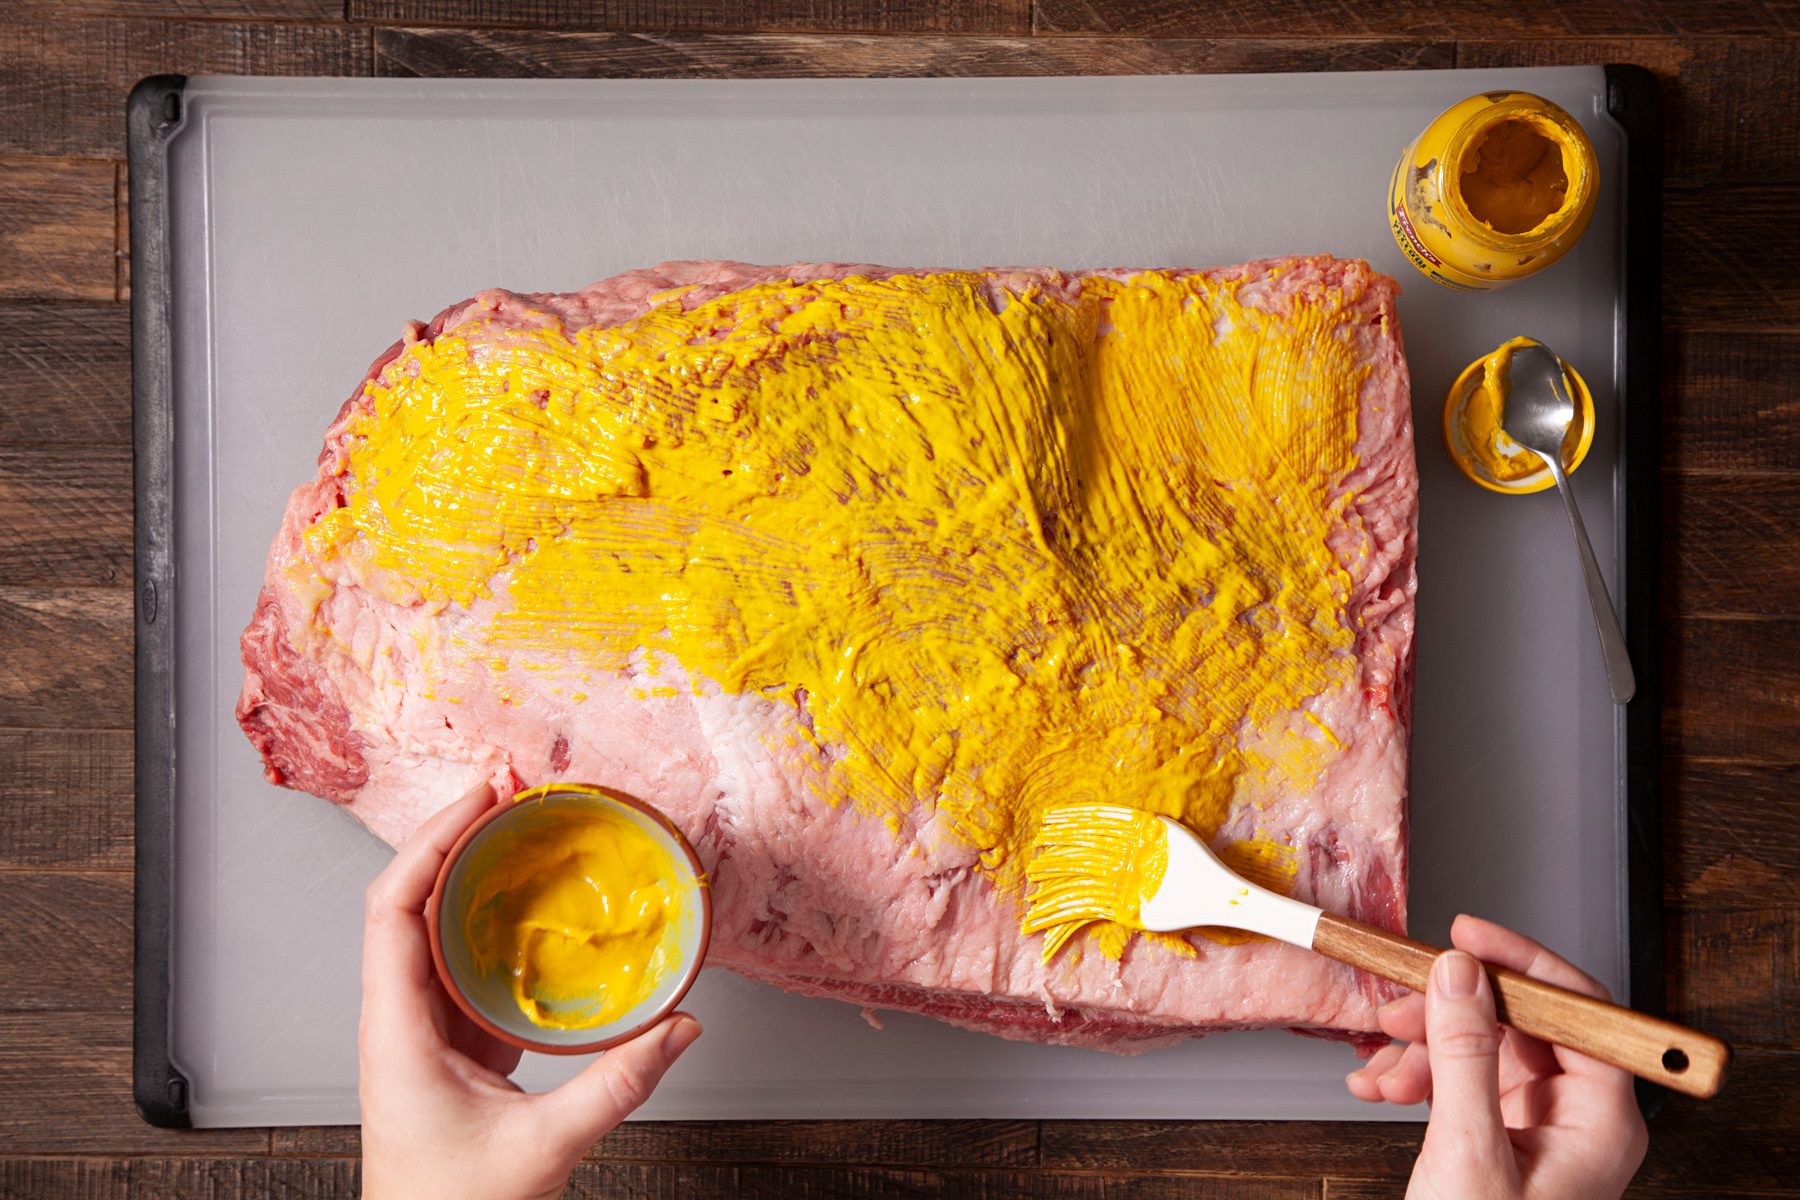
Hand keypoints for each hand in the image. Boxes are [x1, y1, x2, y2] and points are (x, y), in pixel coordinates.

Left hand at [359, 783, 702, 1199]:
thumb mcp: (543, 1148)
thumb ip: (616, 1086)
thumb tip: (679, 1030)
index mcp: (395, 1031)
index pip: (393, 908)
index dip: (430, 841)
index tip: (479, 799)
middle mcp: (397, 1020)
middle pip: (409, 901)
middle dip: (455, 837)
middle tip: (508, 792)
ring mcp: (420, 1032)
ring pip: (433, 930)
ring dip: (471, 876)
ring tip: (519, 832)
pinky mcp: (448, 1047)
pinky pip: (463, 966)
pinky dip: (493, 925)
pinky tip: (533, 911)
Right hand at [1346, 915, 1647, 1199]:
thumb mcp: (1467, 1152)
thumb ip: (1465, 1055)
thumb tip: (1461, 975)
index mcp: (1600, 1120)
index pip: (1577, 1010)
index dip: (1520, 964)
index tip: (1464, 937)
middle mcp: (1576, 1119)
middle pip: (1520, 1023)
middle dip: (1450, 1011)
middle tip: (1400, 1001)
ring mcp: (1536, 1129)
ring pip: (1480, 1049)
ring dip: (1420, 1048)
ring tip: (1378, 1064)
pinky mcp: (1498, 1140)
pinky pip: (1459, 1082)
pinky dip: (1415, 1077)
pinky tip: (1379, 1085)